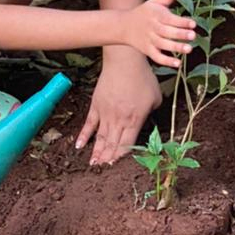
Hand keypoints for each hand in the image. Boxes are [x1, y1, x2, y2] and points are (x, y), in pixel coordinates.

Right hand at [75, 47, 161, 165]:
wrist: (124, 62)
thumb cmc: (143, 78)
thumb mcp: (155, 98)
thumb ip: (151, 113)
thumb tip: (145, 121)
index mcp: (135, 119)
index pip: (127, 143)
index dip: (121, 156)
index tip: (116, 167)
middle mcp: (119, 119)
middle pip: (112, 144)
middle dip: (108, 159)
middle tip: (102, 172)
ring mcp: (105, 113)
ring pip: (100, 137)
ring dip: (96, 152)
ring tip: (93, 165)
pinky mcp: (96, 105)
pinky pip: (89, 124)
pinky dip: (83, 136)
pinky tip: (78, 146)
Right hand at [118, 0, 197, 68]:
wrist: (123, 26)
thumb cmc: (146, 12)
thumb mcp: (157, 2)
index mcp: (156, 14)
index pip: (169, 18)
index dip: (181, 21)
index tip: (193, 24)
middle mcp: (152, 27)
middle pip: (166, 32)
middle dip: (179, 34)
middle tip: (193, 36)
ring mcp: (149, 39)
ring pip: (162, 45)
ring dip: (175, 47)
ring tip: (189, 49)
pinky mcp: (147, 50)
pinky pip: (156, 57)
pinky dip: (166, 61)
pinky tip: (178, 64)